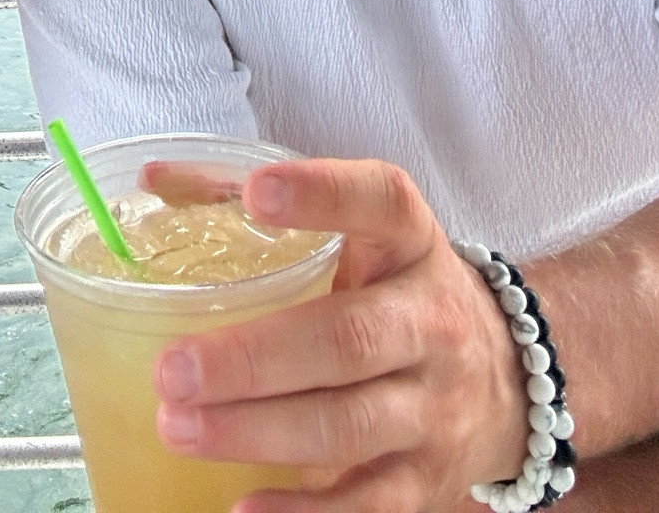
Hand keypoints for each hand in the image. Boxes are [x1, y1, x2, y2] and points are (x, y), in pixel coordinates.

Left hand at [150, 158, 528, 511]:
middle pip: (347, 339)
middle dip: (253, 358)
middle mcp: (429, 320)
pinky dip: (305, 512)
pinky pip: (367, 502)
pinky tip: (243, 508)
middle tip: (171, 368)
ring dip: (256, 431)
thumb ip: (250, 199)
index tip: (256, 195)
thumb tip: (155, 179)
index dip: (323, 194)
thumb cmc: (392, 287)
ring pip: (348, 423)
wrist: (503, 376)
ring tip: (177, 427)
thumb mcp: (353, 231)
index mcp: (408, 241)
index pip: (380, 202)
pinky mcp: (426, 478)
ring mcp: (432, 405)